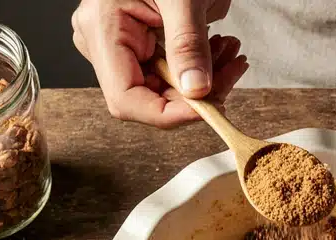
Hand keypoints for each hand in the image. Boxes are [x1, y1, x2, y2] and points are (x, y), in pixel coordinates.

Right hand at [72, 0, 248, 127]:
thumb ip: (188, 43)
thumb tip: (197, 92)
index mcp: (102, 28)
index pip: (127, 100)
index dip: (169, 114)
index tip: (210, 107)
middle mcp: (102, 41)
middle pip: (149, 97)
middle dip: (197, 93)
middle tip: (233, 69)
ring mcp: (119, 43)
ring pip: (164, 88)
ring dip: (204, 79)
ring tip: (232, 52)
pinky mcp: (137, 41)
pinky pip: (169, 70)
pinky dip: (199, 66)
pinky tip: (221, 48)